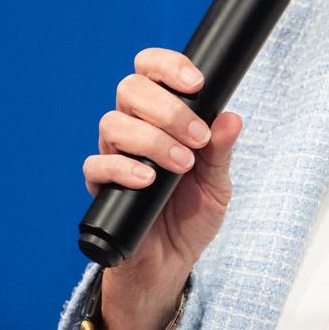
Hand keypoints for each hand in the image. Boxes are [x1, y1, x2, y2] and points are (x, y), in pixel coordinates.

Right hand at [86, 48, 242, 329]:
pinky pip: (97, 166)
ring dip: (152, 140)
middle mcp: (134, 129)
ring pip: (113, 123)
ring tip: (181, 164)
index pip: (151, 70)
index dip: (168, 66)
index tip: (196, 82)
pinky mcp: (101, 187)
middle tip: (197, 137)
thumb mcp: (217, 184)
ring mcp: (114, 156)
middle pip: (130, 89)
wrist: (171, 263)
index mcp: (161, 116)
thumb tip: (231, 117)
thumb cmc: (192, 216)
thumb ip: (221, 150)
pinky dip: (122, 168)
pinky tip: (148, 180)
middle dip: (167, 108)